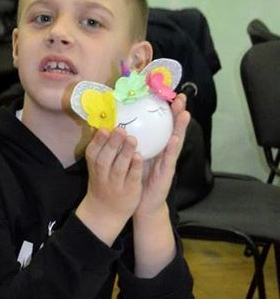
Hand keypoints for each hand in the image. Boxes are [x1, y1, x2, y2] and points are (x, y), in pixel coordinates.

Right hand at [76, 127, 143, 245]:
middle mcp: (102, 175)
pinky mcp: (129, 191)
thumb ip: (100, 150)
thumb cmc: (102, 184)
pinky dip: (135, 168)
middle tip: (120, 129)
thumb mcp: (97, 168)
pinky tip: (140, 157)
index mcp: (94, 167)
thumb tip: (100, 126)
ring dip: (125, 153)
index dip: (97, 141)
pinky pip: (132, 178)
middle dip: (112, 144)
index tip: (104, 129)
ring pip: (119, 168)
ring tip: (132, 139)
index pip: (92, 152)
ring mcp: (115, 184)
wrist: (104, 212)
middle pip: (105, 158)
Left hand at [135, 94, 190, 217]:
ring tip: (184, 113)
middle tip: (180, 97)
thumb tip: (115, 124)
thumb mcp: (132, 157)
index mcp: (155, 146)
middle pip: (171, 129)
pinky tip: (175, 138)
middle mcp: (164, 152)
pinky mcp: (166, 173)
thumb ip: (129, 142)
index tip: (165, 93)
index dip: (164, 111)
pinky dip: (172, 148)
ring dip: (180, 127)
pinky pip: (168, 159)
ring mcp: (167, 162)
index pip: (160, 125)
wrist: (141, 204)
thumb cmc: (136, 179)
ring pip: (174, 141)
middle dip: (177, 113)